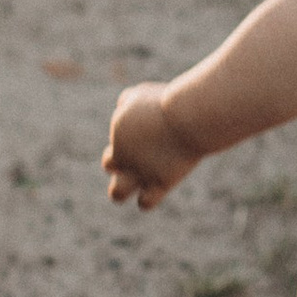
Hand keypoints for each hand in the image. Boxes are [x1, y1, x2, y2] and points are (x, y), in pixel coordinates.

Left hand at [104, 81, 199, 209]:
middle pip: (108, 164)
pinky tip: (159, 188)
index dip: (136, 134)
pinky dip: (148, 199)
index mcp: (119, 128)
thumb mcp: (144, 93)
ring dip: (123, 189)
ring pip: (117, 193)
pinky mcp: (158, 183)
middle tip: (149, 154)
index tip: (159, 127)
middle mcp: (123, 153)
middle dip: (122, 162)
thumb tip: (122, 107)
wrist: (187, 117)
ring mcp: (139, 171)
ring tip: (141, 183)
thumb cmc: (171, 101)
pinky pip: (145, 203)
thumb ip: (129, 101)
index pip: (119, 135)